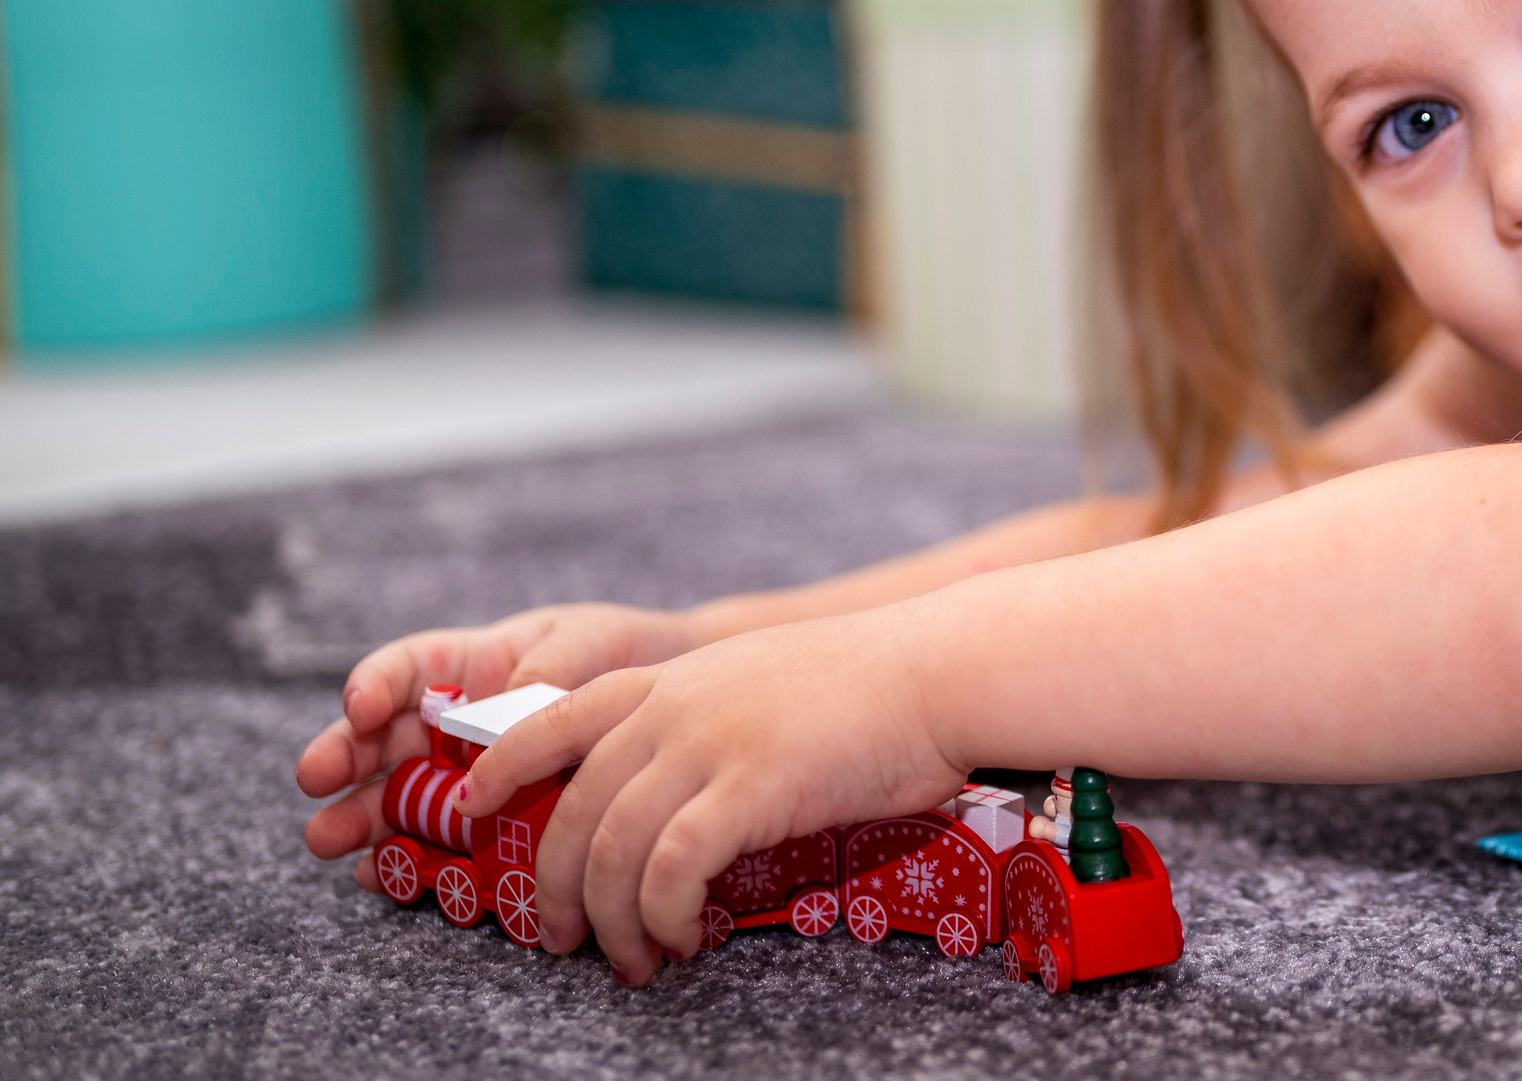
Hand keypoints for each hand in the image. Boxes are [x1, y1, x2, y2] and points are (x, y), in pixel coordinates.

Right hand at [294, 602, 696, 889]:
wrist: (676, 702)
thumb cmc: (623, 655)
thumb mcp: (586, 645)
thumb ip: (542, 671)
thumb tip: (499, 709)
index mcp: (469, 665)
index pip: (406, 669)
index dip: (375, 684)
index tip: (362, 706)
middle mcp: (452, 724)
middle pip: (382, 740)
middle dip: (342, 757)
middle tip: (314, 780)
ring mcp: (465, 778)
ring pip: (398, 797)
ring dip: (360, 818)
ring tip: (326, 841)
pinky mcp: (489, 826)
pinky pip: (440, 845)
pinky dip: (410, 861)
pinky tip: (383, 876)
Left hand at [458, 612, 968, 983]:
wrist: (936, 670)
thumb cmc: (867, 683)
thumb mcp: (758, 677)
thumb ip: (704, 717)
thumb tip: (674, 785)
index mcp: (671, 678)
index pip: (550, 717)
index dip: (501, 767)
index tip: (474, 809)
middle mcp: (674, 708)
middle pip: (572, 809)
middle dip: (551, 887)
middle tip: (558, 938)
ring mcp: (708, 745)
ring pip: (610, 849)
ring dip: (608, 922)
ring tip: (631, 961)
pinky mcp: (750, 789)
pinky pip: (671, 870)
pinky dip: (662, 916)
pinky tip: (684, 935)